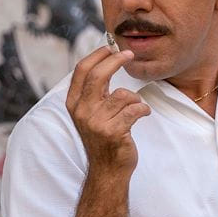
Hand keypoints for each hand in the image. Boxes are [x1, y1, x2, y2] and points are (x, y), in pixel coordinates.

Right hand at [65, 47, 150, 174]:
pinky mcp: (113, 132)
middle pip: (98, 75)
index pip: (81, 70)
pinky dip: (143, 110)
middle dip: (116, 61)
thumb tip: (105, 61)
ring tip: (136, 108)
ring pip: (122, 95)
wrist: (107, 169)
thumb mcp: (91, 113)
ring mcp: (96, 122)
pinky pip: (135, 110)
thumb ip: (95, 92)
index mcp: (74, 103)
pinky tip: (143, 115)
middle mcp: (82, 111)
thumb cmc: (104, 138)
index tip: (111, 47)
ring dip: (135, 99)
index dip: (97, 55)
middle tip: (130, 55)